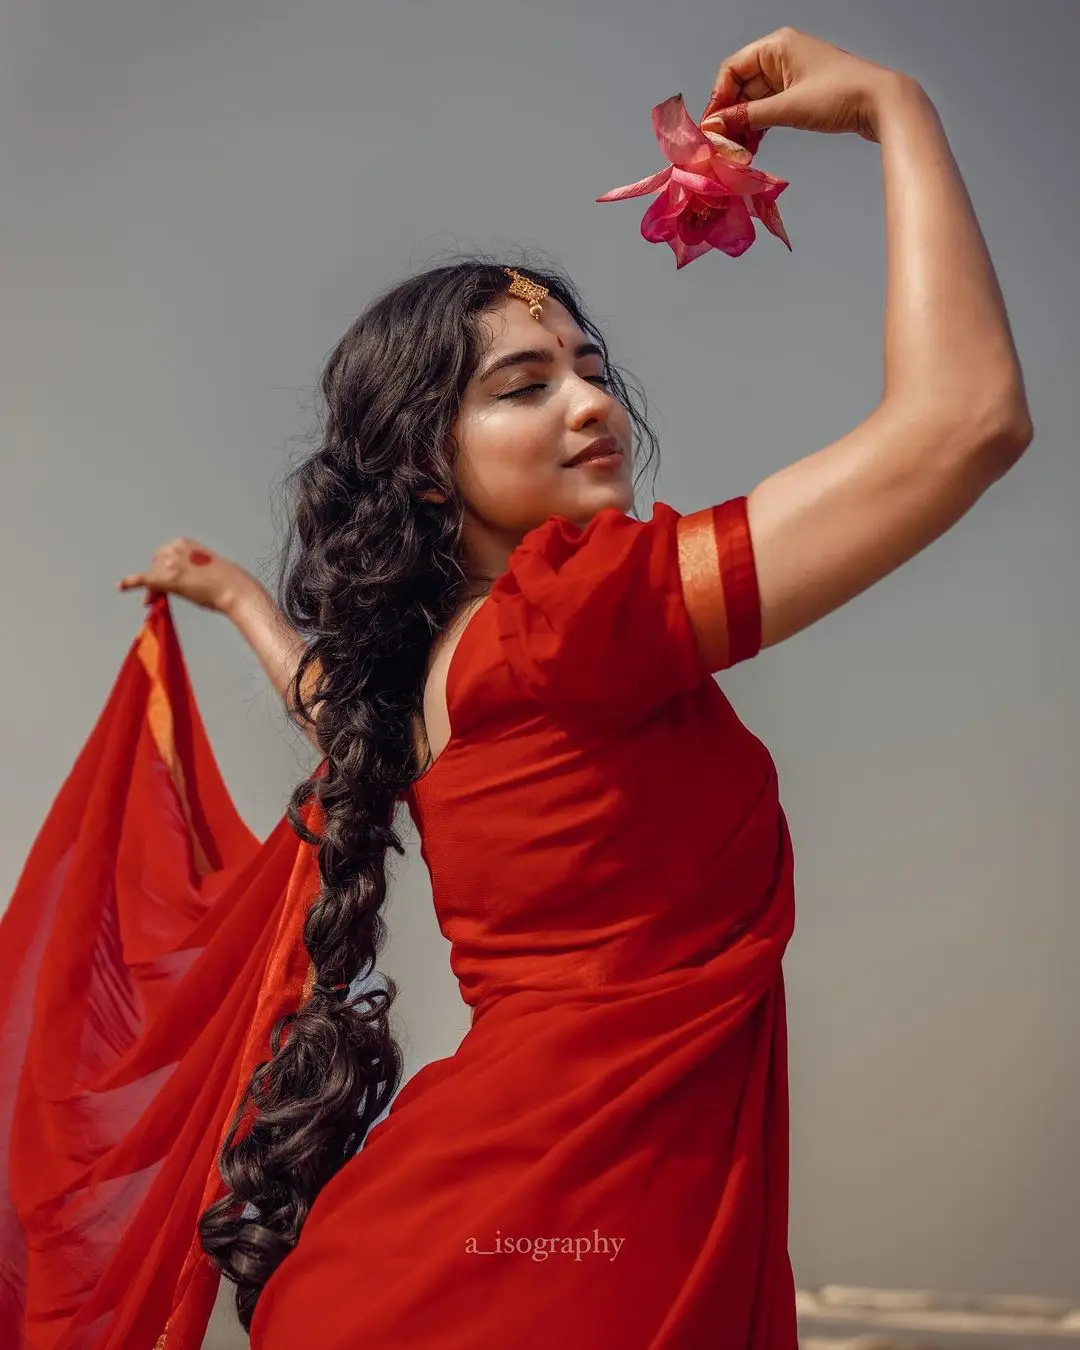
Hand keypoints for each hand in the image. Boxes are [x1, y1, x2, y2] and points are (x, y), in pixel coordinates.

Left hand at [116, 537, 254, 613]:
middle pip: (156, 565)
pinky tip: (120, 587)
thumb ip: (191, 568)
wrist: (235, 589)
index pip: (165, 556)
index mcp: (184, 542)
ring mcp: (169, 563)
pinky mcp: (165, 579)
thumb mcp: (207, 567)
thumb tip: (186, 581)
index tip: (168, 582)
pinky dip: (130, 583)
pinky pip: (142, 579)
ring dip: (153, 589)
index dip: (164, 570)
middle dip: (157, 579)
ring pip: (152, 576)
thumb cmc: (228, 581)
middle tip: (158, 597)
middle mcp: (174, 548)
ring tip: (155, 602)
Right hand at [701, 26, 905, 142]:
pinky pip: (769, 109)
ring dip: (744, 126)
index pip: (732, 69)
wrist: (880, 103)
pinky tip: (752, 147)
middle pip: (741, 87)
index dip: (718, 99)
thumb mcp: (788, 108)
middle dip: (730, 116)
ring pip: (754, 101)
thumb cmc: (839, 96)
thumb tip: (716, 127)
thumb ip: (748, 117)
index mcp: (776, 46)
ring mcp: (790, 75)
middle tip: (721, 146)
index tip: (711, 128)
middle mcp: (781, 56)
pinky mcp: (799, 94)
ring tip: (736, 152)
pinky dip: (759, 126)